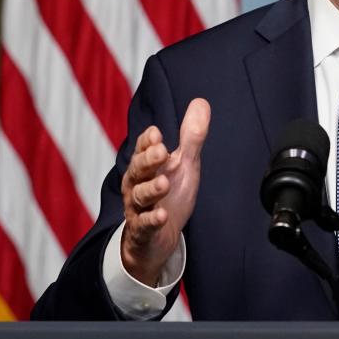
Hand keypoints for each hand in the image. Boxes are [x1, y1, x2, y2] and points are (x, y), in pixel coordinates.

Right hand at [120, 98, 210, 284]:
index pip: (143, 149)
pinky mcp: (143, 231)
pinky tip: (162, 215)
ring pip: (139, 196)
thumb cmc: (169, 195)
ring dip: (151, 189)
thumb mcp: (183, 164)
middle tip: (162, 151)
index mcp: (146, 166)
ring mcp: (138, 208)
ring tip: (164, 183)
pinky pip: (144, 225)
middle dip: (149, 160)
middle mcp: (137, 184)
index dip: (148, 142)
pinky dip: (152, 220)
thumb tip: (201, 102)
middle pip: (138, 169)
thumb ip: (191, 137)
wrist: (158, 237)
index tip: (157, 133)